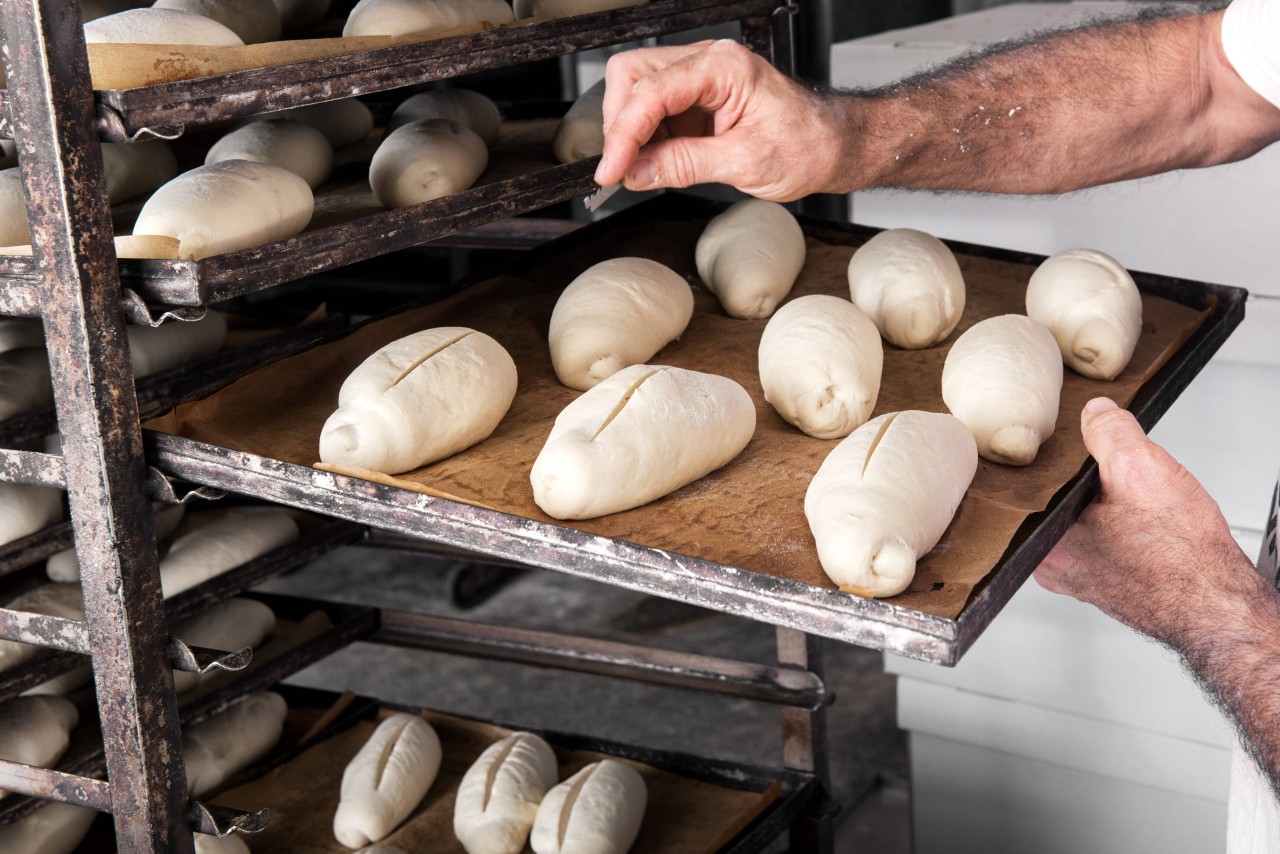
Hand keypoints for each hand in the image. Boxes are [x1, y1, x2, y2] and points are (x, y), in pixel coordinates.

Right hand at [594, 40, 845, 200]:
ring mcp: (701, 75)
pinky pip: (655, 108)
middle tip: (623, 169)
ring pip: (636, 88)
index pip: (652, 91)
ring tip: (644, 169)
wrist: (833, 145)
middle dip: (620, 124)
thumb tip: (636, 173)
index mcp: (724, 68)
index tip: (611, 170)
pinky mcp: (697, 96)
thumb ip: (684, 165)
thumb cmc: (806, 145)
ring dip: (631, 131)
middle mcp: (708, 61)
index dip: (623, 134)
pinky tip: (656, 161)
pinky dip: (646, 137)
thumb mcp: (744, 164)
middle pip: (633, 75)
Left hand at [1034, 397, 1249, 641]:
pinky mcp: (1105, 583)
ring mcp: (1079, 577)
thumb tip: (1094, 412)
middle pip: (1060, 500)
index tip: (1090, 454)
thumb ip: (1109, 432)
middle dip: (1089, 483)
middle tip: (1126, 487)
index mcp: (1044, 540)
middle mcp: (1053, 564)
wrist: (1219, 603)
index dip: (1065, 458)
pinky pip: (1105, 540)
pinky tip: (1148, 529)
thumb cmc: (1183, 556)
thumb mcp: (1141, 468)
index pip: (1036, 482)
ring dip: (1109, 506)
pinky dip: (1124, 528)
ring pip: (1084, 519)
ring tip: (1143, 512)